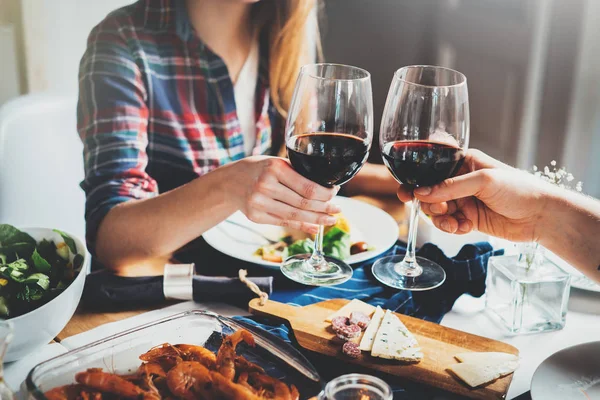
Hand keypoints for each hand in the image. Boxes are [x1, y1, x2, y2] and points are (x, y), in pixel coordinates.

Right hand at [226, 156, 339, 233]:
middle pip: (303, 203)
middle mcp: (266, 186)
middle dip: (324, 208)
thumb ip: (297, 174)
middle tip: (337, 210)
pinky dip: (302, 226)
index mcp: (275, 168)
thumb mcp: (277, 163)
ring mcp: (259, 203)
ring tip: (330, 220)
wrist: (231, 182)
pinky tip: (314, 227)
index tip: (335, 193)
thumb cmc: (260, 169)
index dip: (325, 194)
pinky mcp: (256, 217)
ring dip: (316, 220)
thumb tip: (326, 189)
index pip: (307, 187)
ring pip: (295, 215)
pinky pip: (284, 223)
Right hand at [396, 149, 551, 242]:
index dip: (416, 179)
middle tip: (434, 208)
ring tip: (453, 223)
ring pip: (436, 211)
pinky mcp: (468, 219)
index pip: (431, 168)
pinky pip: (448, 224)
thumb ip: (450, 187)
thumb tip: (421, 193)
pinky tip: (465, 228)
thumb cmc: (519, 189)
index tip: (407, 192)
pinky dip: (452, 228)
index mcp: (463, 162)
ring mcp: (463, 200)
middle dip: (429, 203)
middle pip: (428, 192)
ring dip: (440, 219)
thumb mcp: (483, 181)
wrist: (541, 216)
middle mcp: (459, 180)